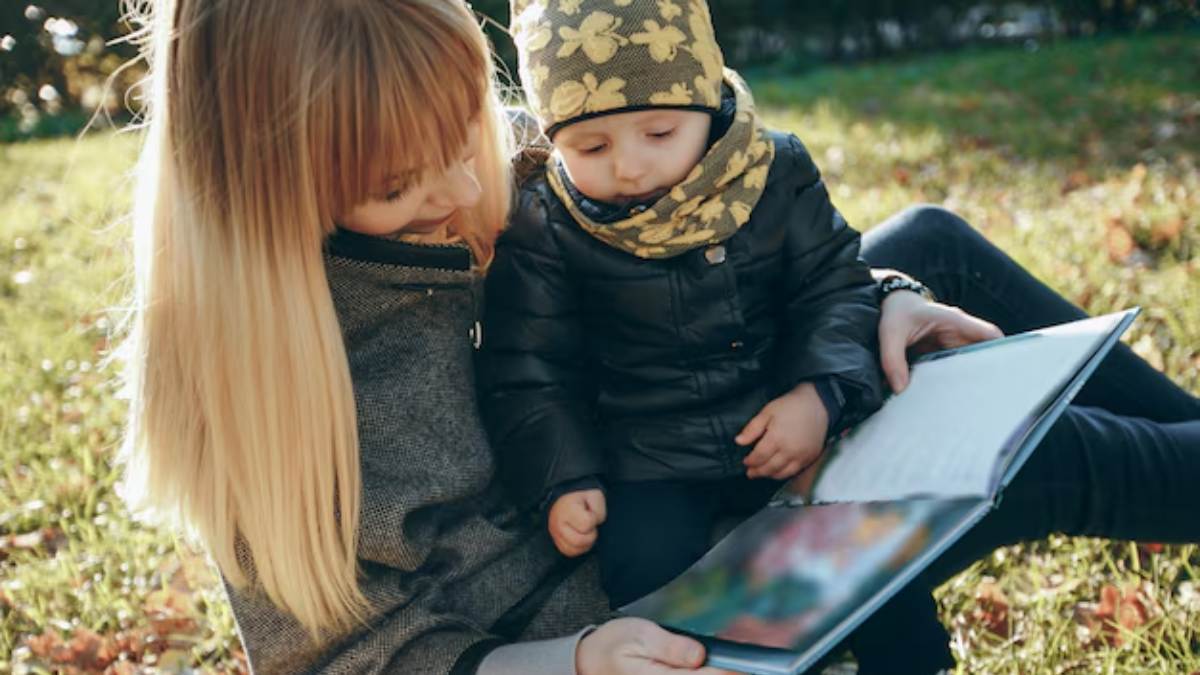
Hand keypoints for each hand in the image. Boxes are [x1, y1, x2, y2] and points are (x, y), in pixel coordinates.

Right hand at [548, 489, 605, 556]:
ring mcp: (555, 533)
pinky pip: (570, 552)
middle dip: (591, 535)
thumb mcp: (595, 496)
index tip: (591, 513)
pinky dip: (579, 548)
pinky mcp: (556, 542)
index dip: (594, 520)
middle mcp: (557, 522)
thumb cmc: (583, 498)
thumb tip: (596, 525)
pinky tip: (581, 537)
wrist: (566, 498)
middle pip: (579, 541)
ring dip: (585, 543)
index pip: (586, 524)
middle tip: (590, 526)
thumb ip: (599, 511)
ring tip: (586, 531)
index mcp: (567, 508)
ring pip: (574, 550)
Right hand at [576, 617, 735, 674]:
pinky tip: (718, 669)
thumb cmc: (613, 645)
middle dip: (728, 674)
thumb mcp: (640, 635)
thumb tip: (699, 655)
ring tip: (737, 668)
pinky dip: (706, 674)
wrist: (589, 662)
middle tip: (751, 666)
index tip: (750, 664)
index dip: (731, 672)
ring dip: (717, 674)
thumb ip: (671, 646)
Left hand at [736, 382, 827, 479]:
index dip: (750, 461)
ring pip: (782, 473)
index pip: (759, 457)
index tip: (745, 461)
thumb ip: (752, 429)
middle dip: (757, 472)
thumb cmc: (792, 406)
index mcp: (776, 438)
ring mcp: (801, 456)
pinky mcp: (810, 457)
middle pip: (769, 468)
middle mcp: (789, 450)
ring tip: (762, 473)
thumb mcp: (767, 412)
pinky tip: (778, 471)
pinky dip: (784, 474)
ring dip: (769, 475)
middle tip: (750, 473)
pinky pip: (795, 471)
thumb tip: (739, 441)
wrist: (817, 404)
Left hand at [879, 289, 1002, 392]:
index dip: (1003, 351)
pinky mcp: (942, 355)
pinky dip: (951, 383)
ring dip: (967, 382)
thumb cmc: (896, 313)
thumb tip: (900, 388)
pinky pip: (953, 370)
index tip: (1006, 375)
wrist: (891, 304)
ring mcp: (952, 345)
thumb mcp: (890, 332)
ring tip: (968, 406)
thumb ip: (892, 358)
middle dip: (984, 376)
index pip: (988, 334)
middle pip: (982, 356)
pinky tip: (948, 401)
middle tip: (984, 401)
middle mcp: (958, 334)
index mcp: (953, 321)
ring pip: (968, 366)